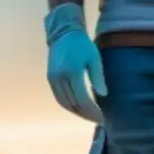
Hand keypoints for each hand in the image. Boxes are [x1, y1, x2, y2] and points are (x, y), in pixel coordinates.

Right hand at [45, 7, 106, 124]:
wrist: (63, 32)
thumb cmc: (82, 44)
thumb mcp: (95, 58)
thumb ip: (98, 77)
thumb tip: (103, 96)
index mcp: (73, 71)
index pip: (83, 99)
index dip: (93, 111)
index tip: (103, 118)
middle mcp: (60, 77)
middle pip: (74, 104)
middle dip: (87, 115)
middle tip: (98, 120)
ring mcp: (53, 78)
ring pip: (65, 104)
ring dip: (77, 113)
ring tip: (89, 117)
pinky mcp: (50, 78)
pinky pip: (59, 98)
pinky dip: (69, 107)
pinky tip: (78, 109)